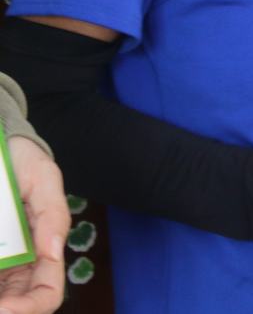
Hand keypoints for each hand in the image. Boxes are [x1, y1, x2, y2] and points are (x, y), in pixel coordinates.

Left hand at [0, 138, 65, 313]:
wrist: (2, 148)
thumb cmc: (25, 163)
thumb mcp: (44, 180)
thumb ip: (53, 213)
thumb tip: (54, 251)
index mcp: (43, 252)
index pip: (46, 293)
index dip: (30, 307)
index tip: (6, 308)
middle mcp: (18, 264)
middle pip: (16, 302)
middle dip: (6, 308)